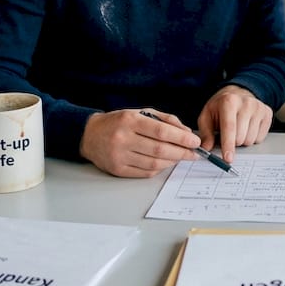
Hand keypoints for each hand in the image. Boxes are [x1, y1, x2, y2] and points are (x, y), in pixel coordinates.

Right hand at [79, 109, 199, 177]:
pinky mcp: (118, 170)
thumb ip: (165, 120)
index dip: (181, 138)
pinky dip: (160, 168)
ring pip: (154, 163)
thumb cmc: (119, 123)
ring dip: (173, 161)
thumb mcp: (140, 113)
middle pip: (159, 149)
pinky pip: (146, 172)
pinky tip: (166, 162)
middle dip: (182, 152)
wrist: (89, 135)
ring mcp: (119, 156)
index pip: (161, 131)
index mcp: (129, 121)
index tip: (195, 141)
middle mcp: (123, 139)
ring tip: (182, 157)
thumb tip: (186, 133)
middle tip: (195, 153)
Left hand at [196, 85, 272, 162]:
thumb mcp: (207, 116)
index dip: (228, 145)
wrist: (237, 93)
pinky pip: (260, 138)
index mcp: (229, 101)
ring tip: (238, 129)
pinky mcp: (267, 113)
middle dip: (233, 142)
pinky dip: (252, 137)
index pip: (230, 128)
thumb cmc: (220, 106)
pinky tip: (248, 127)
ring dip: (242, 140)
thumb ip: (205, 133)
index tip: (228, 158)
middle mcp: (246, 103)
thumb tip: (207, 148)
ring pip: (251, 140)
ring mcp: (259, 108)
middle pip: (241, 137)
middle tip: (228, 133)